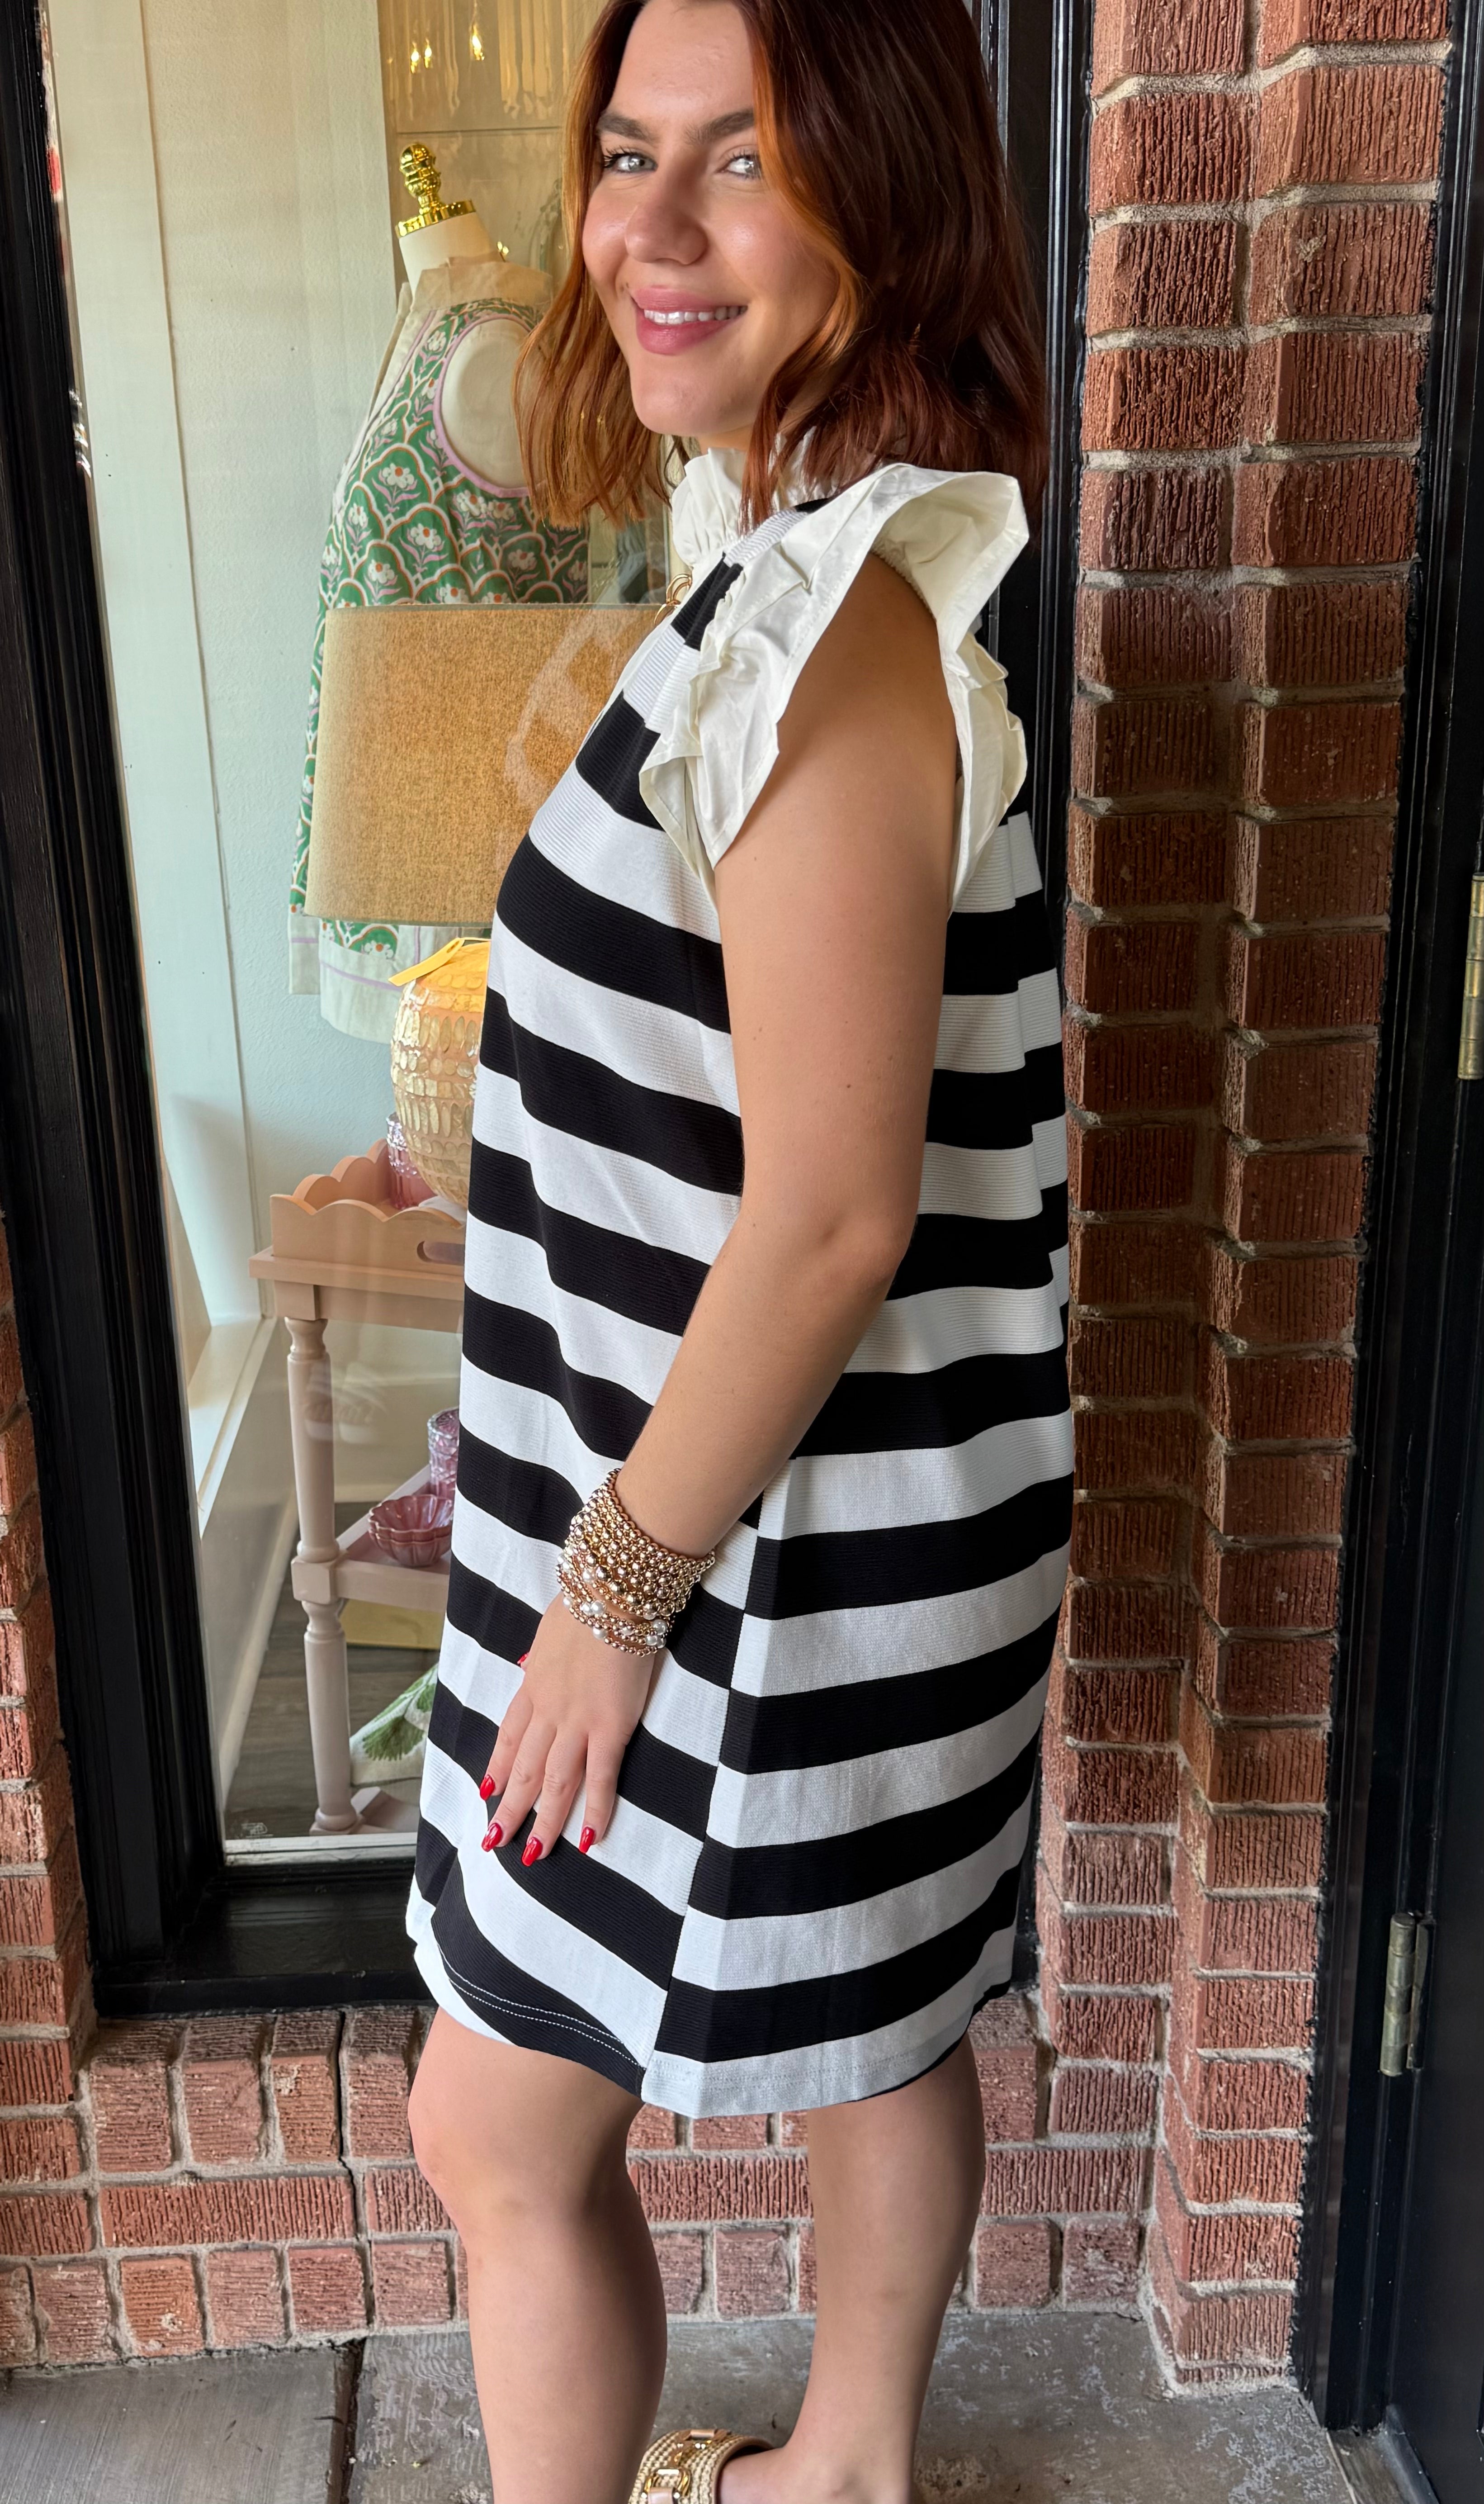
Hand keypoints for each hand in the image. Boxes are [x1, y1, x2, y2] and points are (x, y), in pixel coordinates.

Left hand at [478, 1597, 654, 1861]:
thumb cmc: (587, 1603)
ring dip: (542, 1821)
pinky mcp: (610, 1727)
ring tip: (533, 1854)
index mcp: (533, 1684)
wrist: (611, 1595)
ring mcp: (577, 1722)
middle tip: (496, 1840)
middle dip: (509, 1807)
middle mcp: (547, 1710)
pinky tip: (590, 1838)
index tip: (486, 1790)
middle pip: (523, 1768)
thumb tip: (532, 1665)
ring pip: (553, 1782)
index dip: (496, 1766)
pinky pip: (600, 1777)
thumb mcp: (550, 1630)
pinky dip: (595, 1810)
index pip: (508, 1735)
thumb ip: (542, 1656)